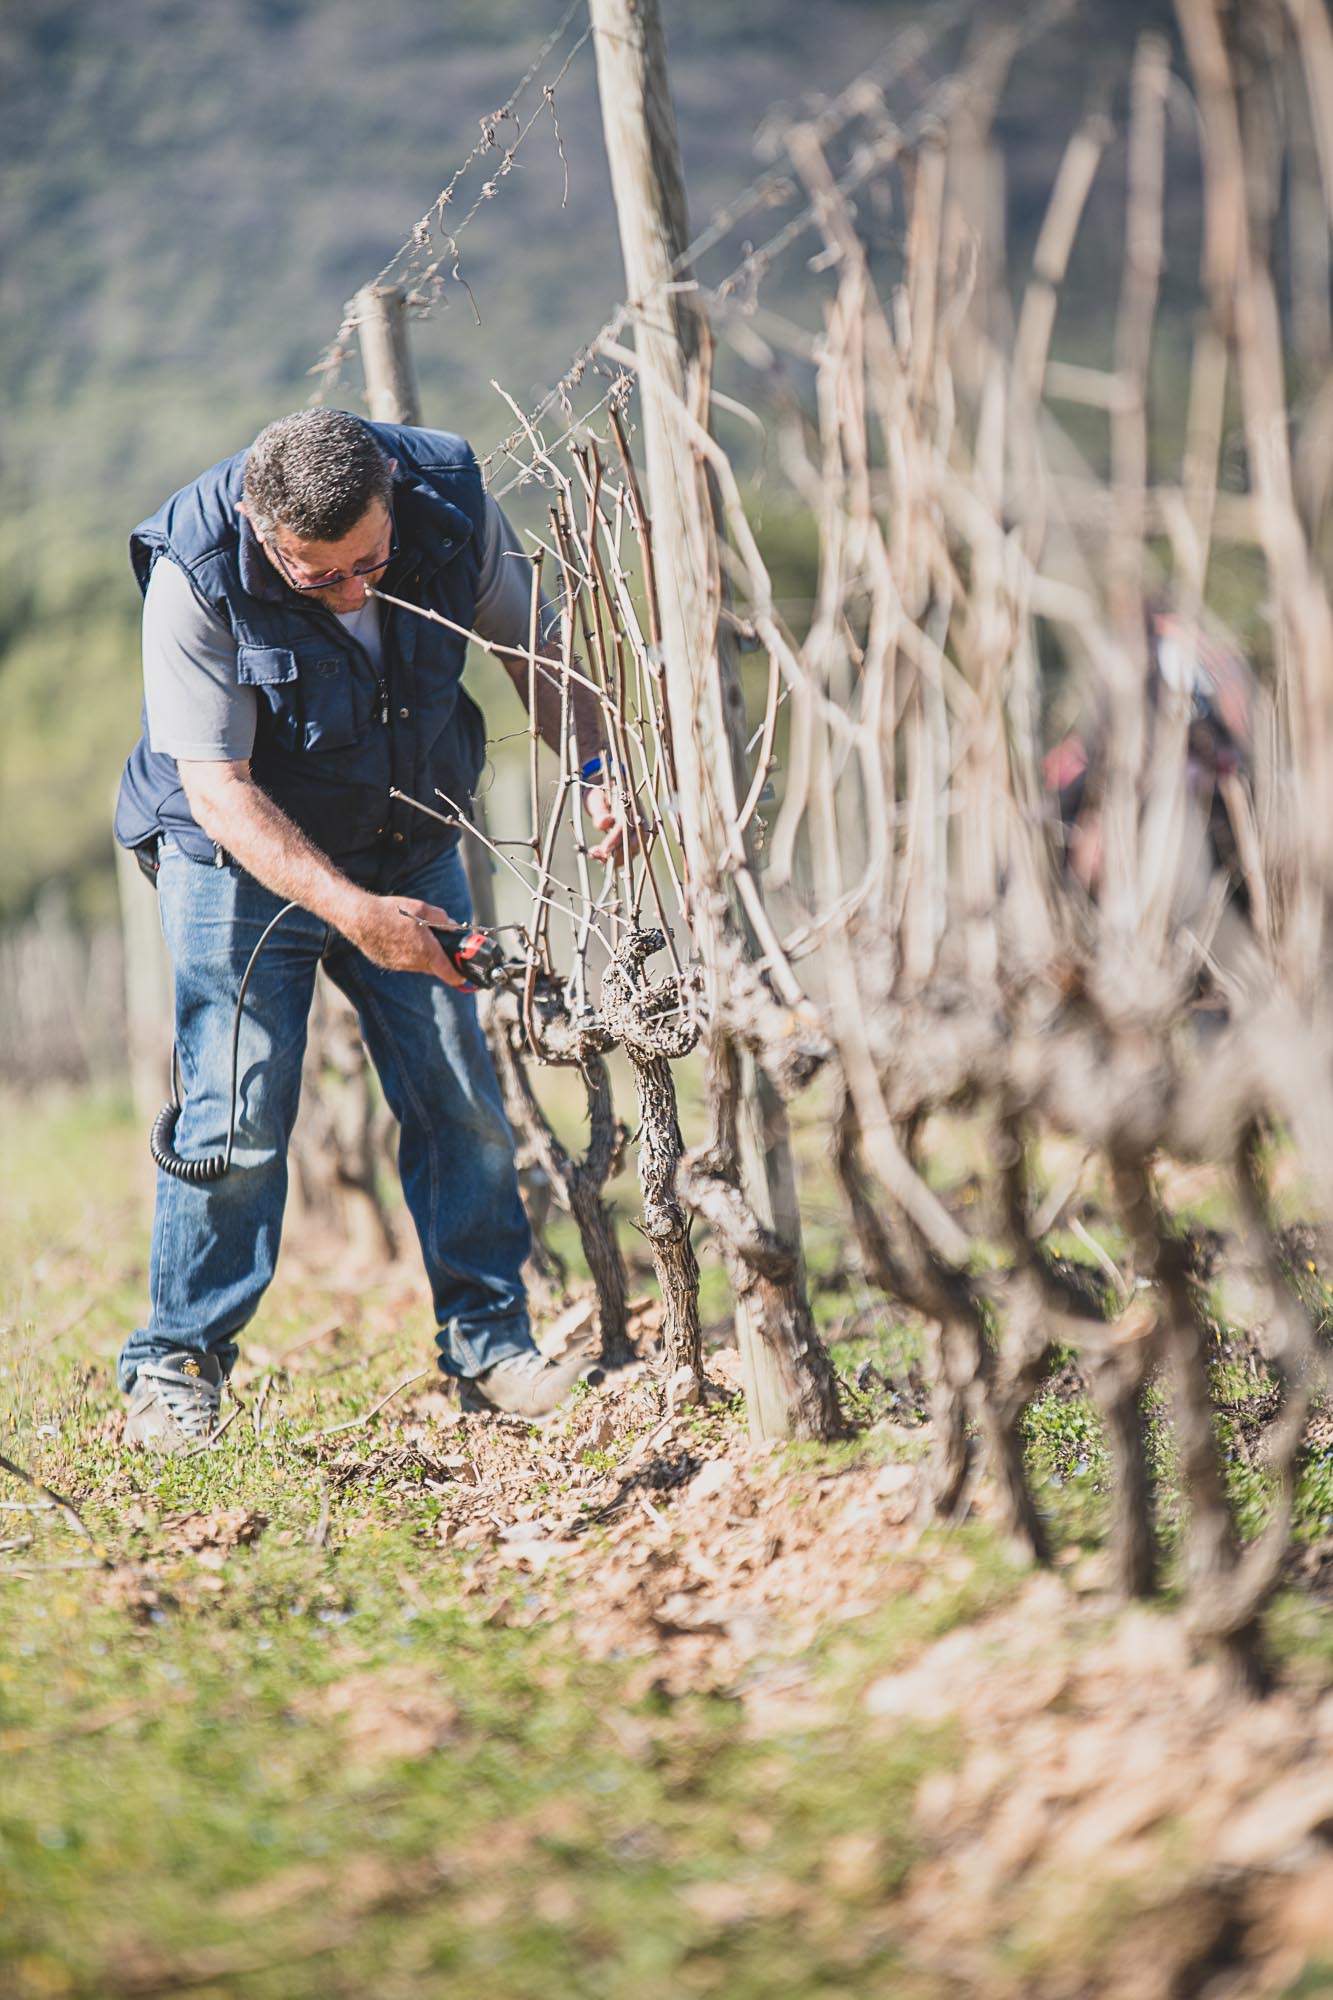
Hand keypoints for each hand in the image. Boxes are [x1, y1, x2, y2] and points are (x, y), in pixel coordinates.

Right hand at [345, 894, 470, 987]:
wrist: (359, 918)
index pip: (449, 974)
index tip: (464, 975)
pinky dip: (407, 954)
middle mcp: (414, 963)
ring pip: (419, 965)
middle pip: (434, 968)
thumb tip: (452, 925)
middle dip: (441, 960)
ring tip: (417, 938)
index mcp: (427, 952)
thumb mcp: (423, 908)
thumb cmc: (391, 912)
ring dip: (423, 956)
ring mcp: (400, 965)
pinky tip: (401, 939)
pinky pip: (404, 962)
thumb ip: (442, 919)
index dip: (459, 976)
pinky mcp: (388, 963)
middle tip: (442, 946)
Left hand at [584, 781, 637, 863]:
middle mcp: (638, 818)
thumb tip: (602, 824)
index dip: (616, 838)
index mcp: (632, 805)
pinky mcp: (631, 838)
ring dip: (617, 858)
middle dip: (620, 853)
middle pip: (636, 841)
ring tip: (596, 856)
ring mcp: (636, 829)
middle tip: (601, 858)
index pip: (627, 825)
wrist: (603, 789)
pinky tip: (600, 858)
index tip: (604, 849)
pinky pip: (628, 852)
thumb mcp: (597, 798)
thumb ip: (600, 811)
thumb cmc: (600, 792)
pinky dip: (616, 858)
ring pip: (634, 849)